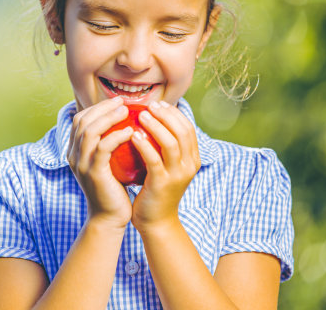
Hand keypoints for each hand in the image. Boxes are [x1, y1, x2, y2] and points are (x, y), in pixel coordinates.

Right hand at [67, 97, 133, 229]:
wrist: (109, 218)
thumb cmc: (113, 189)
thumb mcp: (107, 163)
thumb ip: (108, 145)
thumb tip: (125, 122)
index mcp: (74, 151)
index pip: (80, 120)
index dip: (97, 108)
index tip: (117, 102)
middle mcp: (73, 156)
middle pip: (83, 121)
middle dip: (103, 108)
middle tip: (123, 102)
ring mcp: (81, 164)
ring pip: (90, 131)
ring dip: (109, 117)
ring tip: (127, 111)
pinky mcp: (94, 173)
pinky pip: (103, 148)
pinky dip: (116, 136)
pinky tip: (131, 131)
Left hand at [129, 101, 200, 231]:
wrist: (155, 221)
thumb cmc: (155, 189)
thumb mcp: (165, 165)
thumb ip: (163, 146)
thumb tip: (151, 119)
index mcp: (193, 159)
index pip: (188, 128)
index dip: (174, 113)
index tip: (157, 104)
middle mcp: (189, 166)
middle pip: (182, 131)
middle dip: (166, 115)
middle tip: (149, 105)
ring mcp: (177, 175)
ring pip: (170, 143)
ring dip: (155, 125)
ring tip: (140, 116)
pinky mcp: (162, 183)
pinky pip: (154, 159)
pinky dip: (144, 144)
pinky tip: (133, 135)